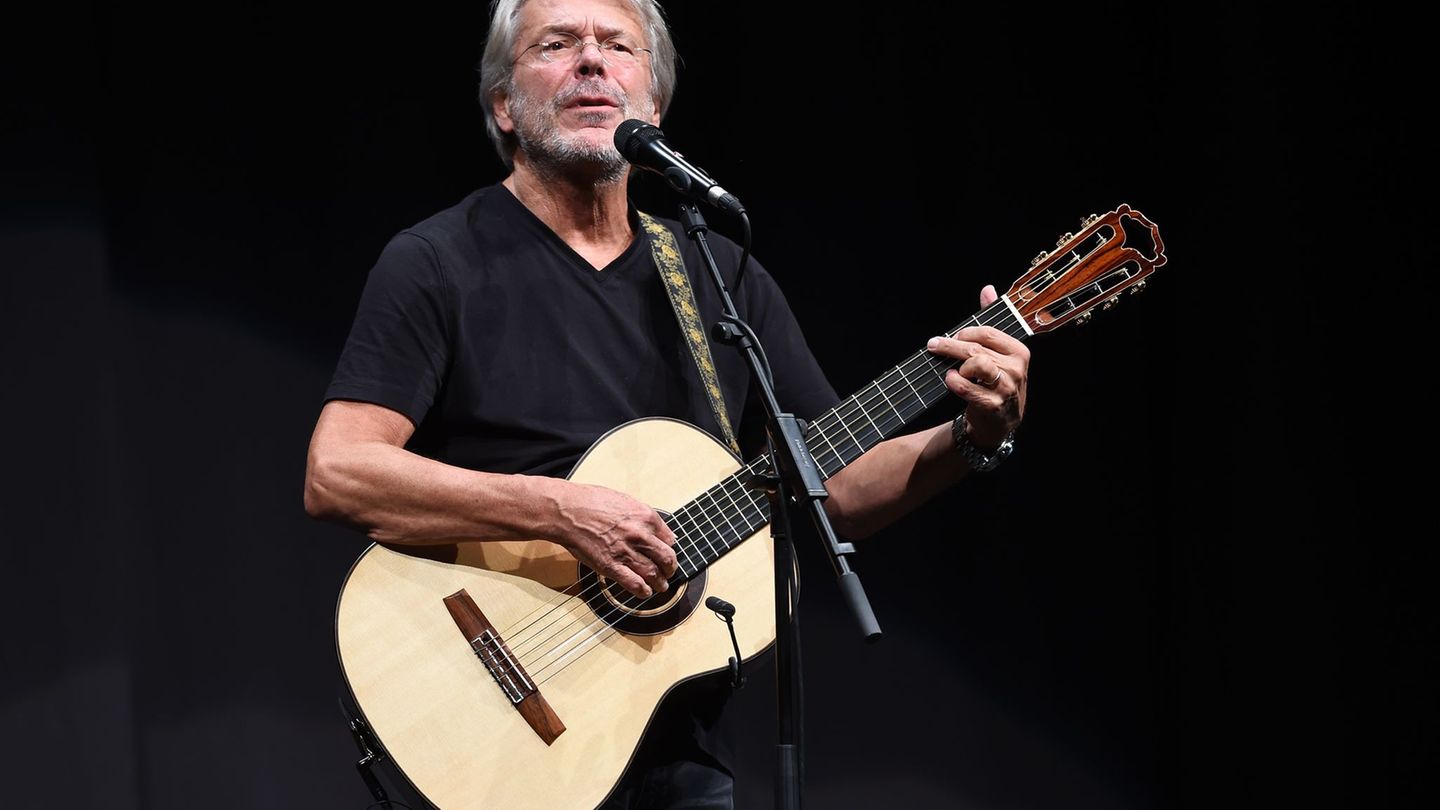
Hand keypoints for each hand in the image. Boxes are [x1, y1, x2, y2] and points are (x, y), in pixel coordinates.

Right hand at [548, 482, 677, 598]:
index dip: (669, 548)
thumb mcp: (625, 501)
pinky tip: (645, 592)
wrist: (567, 511)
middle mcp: (640, 535)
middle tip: (669, 572)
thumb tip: (655, 528)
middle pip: (667, 558)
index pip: (670, 539)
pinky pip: (634, 584)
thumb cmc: (591, 501)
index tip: (666, 552)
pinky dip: (643, 591)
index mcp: (646, 517)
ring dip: (660, 583)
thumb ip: (642, 516)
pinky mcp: (610, 566)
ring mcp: (626, 552)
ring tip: (661, 586)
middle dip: (670, 568)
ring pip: (654, 574)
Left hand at [926, 284, 1029, 449]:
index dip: (965, 333)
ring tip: (951, 369)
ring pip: (974, 364)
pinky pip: (968, 387)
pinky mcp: (993, 405)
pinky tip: (951, 381)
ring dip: (956, 365)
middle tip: (934, 345)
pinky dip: (955, 382)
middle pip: (976, 348)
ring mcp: (1007, 387)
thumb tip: (987, 290)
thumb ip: (991, 322)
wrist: (998, 423)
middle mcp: (1017, 369)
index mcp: (1019, 352)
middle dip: (950, 345)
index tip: (952, 336)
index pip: (988, 332)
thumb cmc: (995, 384)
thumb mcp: (998, 354)